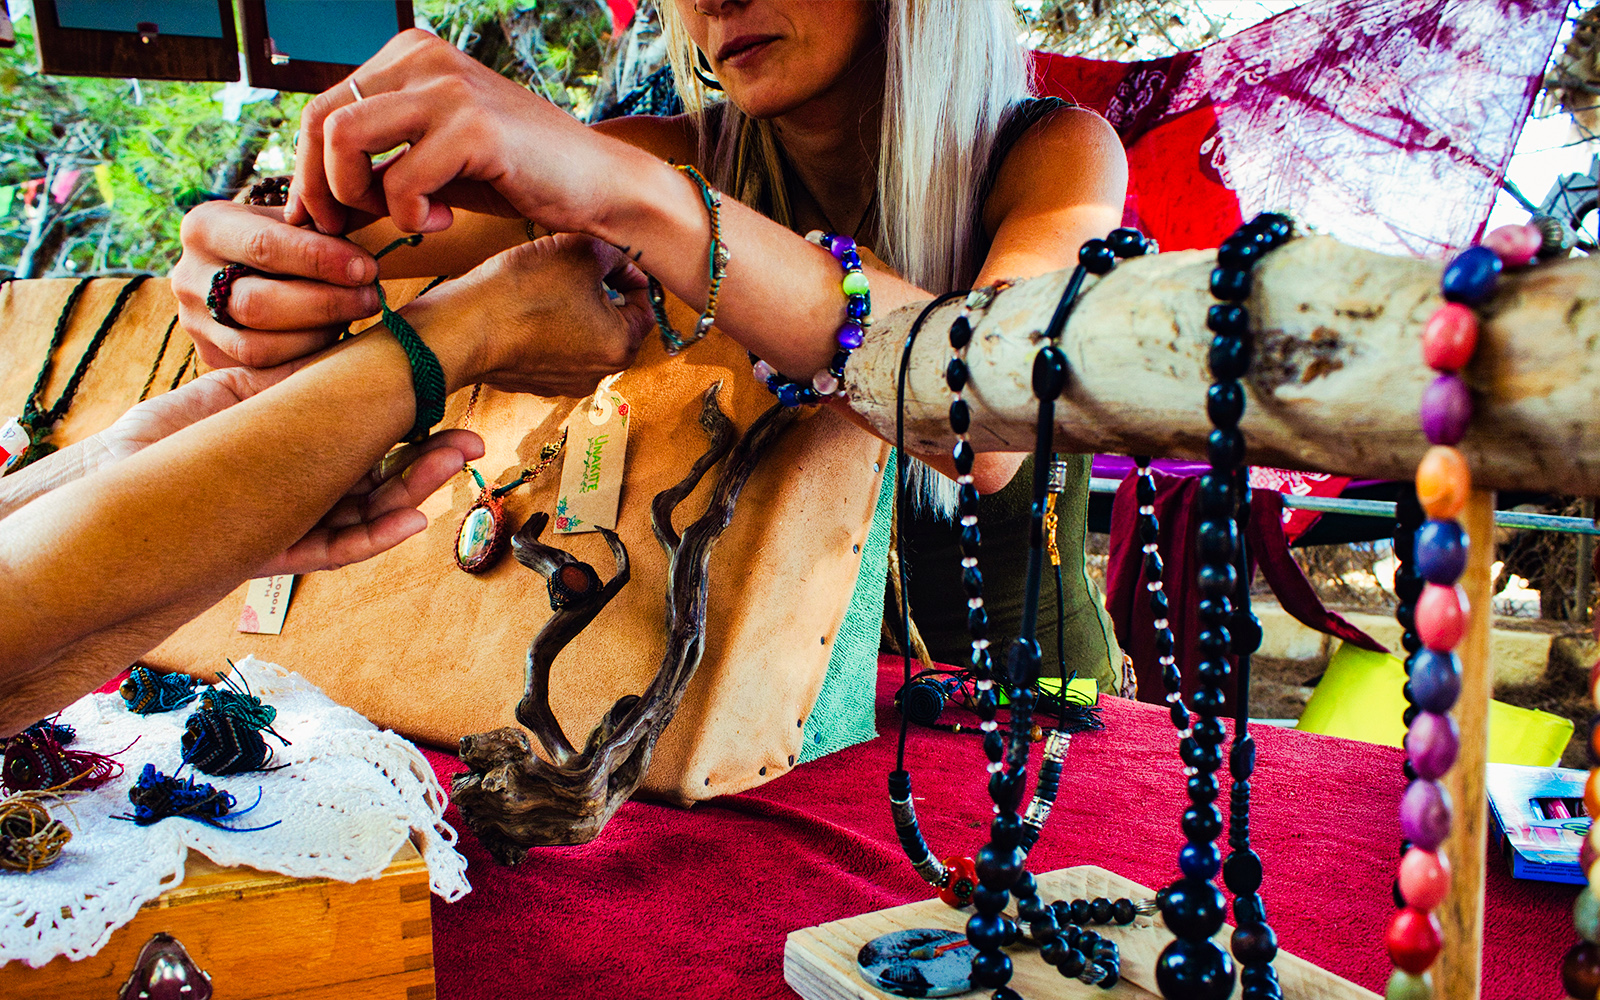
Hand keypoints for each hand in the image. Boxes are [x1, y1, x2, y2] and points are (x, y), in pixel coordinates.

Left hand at [94, 366, 483, 575]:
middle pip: (380, 478)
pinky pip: (334, 548)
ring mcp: (292, 521)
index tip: (450, 412)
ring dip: (414, 493)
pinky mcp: (275, 553)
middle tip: (471, 443)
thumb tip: (346, 361)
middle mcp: (301, 487)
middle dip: (429, 462)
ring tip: (453, 466)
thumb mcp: (229, 399)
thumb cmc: (155, 447)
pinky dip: (374, 537)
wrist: (104, 496)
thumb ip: (286, 389)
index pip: (367, 439)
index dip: (412, 428)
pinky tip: (412, 520)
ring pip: (368, 513)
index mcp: (296, 449)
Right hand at [171, 200, 380, 368]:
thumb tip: (358, 264)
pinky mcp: (211, 354)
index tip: (366, 269)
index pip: (264, 247)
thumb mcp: (293, 218)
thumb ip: (318, 229)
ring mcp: (195, 321)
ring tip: (357, 316)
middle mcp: (188, 277)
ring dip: (318, 335)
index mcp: (204, 227)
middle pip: (257, 303)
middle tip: (372, 297)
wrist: (246, 264)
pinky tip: (338, 342)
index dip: (320, 260)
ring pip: (258, 347)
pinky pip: (262, 371)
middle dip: (324, 303)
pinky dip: (307, 359)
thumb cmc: (284, 236)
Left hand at [288, 29, 624, 237]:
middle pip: (320, 119)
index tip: (329, 217)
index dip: (310, 171)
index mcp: (411, 54)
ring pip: (343, 137)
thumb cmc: (516, 174)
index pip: (321, 106)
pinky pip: (401, 179)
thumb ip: (378, 164)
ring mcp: (449, 88)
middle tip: (351, 227)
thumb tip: (309, 203)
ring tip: (404, 216)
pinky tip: (444, 220)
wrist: (598, 184)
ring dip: (357, 193)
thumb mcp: (433, 160)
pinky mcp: (474, 128)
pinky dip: (411, 214)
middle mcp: (424, 57)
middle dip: (321, 187)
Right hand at [403, 233, 653, 397]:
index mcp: (621, 347)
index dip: (629, 273)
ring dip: (572, 305)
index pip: (645, 304)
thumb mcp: (581, 250)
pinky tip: (527, 304)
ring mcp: (564, 381)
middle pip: (614, 320)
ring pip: (582, 332)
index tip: (610, 257)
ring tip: (548, 281)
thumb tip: (621, 258)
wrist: (461, 328)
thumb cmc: (522, 292)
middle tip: (576, 263)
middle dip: (600, 289)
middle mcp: (598, 374)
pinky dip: (546, 324)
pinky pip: (552, 345)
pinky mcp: (533, 380)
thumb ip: (615, 252)